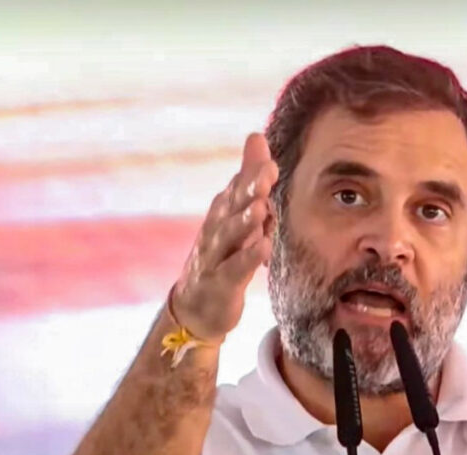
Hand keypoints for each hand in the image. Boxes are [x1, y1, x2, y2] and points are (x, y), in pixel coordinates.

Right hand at [171, 133, 278, 341]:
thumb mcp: (236, 214)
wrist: (196, 306)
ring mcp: (215, 257)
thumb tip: (257, 136)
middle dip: (250, 189)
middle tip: (268, 172)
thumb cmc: (222, 255)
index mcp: (223, 212)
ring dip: (245, 222)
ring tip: (261, 208)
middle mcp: (216, 230)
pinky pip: (235, 270)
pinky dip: (247, 259)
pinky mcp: (220, 283)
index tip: (269, 158)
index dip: (252, 173)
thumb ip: (248, 179)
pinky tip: (263, 249)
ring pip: (230, 236)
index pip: (238, 187)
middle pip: (233, 206)